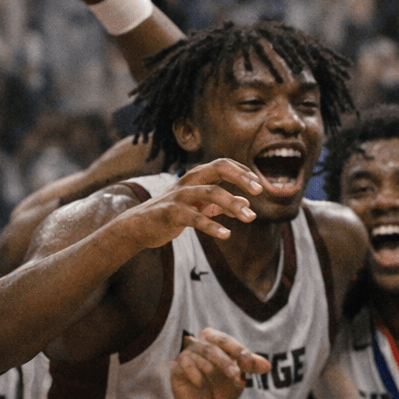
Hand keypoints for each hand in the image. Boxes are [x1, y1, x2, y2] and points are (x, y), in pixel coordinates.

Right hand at [114, 159, 262, 250]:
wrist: (139, 226)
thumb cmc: (172, 213)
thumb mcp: (199, 206)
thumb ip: (221, 204)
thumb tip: (247, 203)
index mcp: (197, 176)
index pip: (224, 164)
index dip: (243, 171)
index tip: (259, 184)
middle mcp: (189, 181)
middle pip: (218, 168)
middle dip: (241, 177)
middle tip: (259, 190)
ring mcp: (180, 195)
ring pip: (211, 192)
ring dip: (233, 204)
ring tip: (249, 217)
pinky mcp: (171, 213)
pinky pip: (195, 218)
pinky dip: (212, 225)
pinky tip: (226, 234)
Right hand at [171, 329, 269, 398]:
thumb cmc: (223, 387)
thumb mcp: (240, 378)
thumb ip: (252, 368)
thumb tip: (267, 366)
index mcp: (216, 341)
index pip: (227, 341)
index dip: (239, 351)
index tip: (249, 366)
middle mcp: (199, 344)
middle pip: (213, 347)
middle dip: (226, 361)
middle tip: (237, 376)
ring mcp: (186, 354)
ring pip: (200, 356)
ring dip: (214, 370)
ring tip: (220, 383)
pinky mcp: (176, 368)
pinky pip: (185, 365)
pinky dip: (195, 375)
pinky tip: (202, 385)